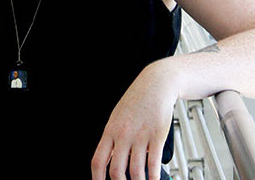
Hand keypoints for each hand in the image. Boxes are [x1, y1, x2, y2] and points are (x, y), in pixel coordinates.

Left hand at [91, 61, 177, 179]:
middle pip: (116, 171)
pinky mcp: (157, 136)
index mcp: (111, 130)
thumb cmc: (137, 100)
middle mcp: (123, 134)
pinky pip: (154, 164)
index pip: (98, 161)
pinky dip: (154, 178)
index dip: (97, 179)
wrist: (156, 84)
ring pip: (136, 171)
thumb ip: (115, 139)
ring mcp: (140, 136)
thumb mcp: (118, 117)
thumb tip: (112, 161)